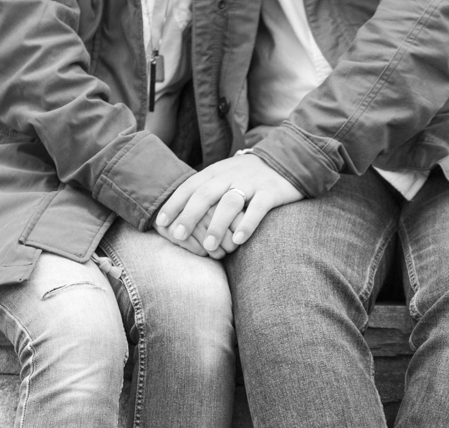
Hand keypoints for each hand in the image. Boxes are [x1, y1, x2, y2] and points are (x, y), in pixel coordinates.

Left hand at [156, 153, 301, 254]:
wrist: (287, 159)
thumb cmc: (250, 175)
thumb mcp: (225, 174)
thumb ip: (207, 188)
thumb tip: (180, 211)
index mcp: (216, 172)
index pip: (190, 187)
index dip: (174, 204)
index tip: (161, 223)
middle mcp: (230, 175)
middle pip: (205, 194)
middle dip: (189, 216)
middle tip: (178, 236)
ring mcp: (251, 183)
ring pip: (229, 203)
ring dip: (217, 225)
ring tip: (209, 246)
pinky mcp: (270, 192)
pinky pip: (257, 209)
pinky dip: (247, 225)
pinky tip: (239, 241)